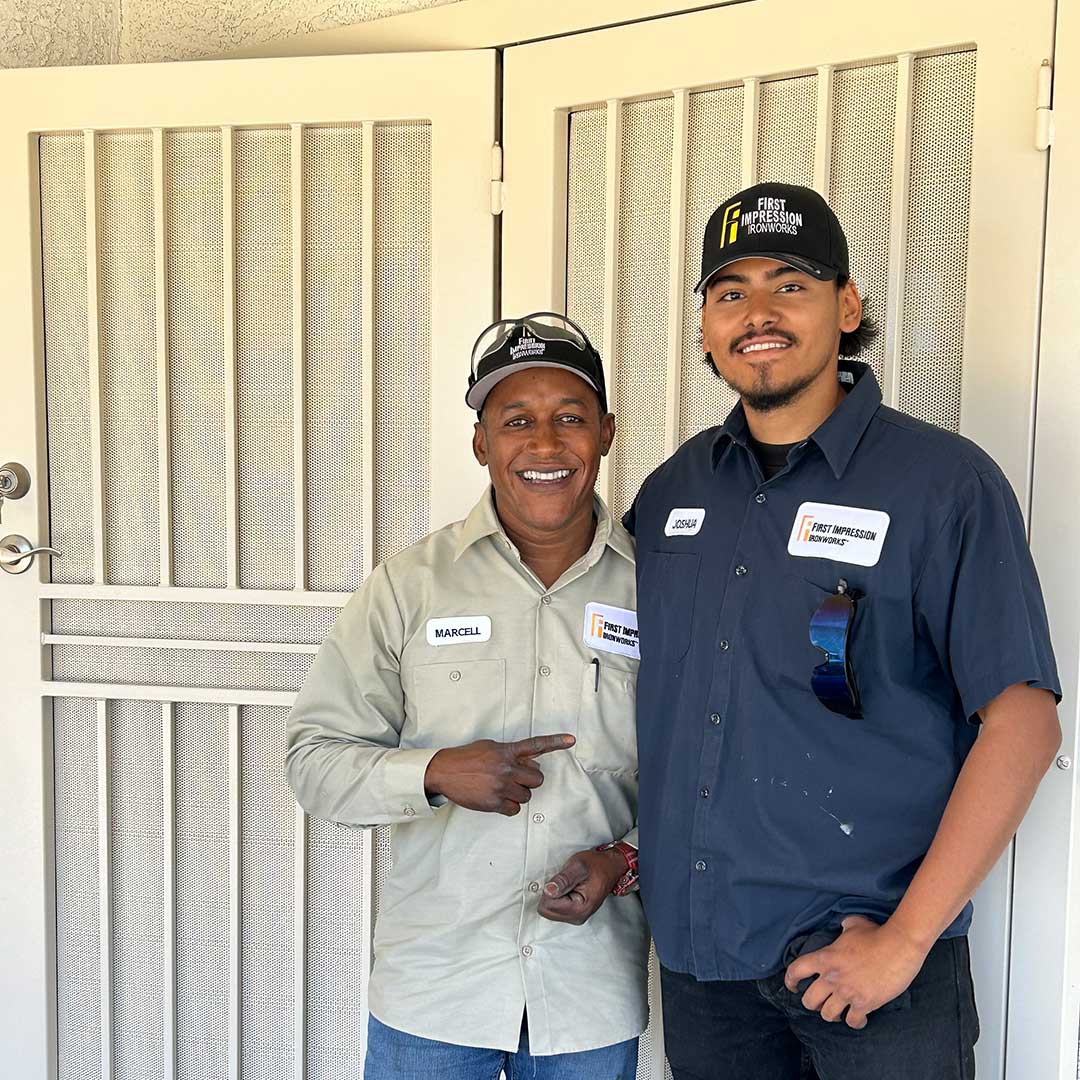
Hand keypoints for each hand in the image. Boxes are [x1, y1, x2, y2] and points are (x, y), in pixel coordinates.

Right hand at [423, 733, 574, 815]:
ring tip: (501, 788)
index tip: (571, 740)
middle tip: (516, 779)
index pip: (536, 745)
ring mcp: (500, 786)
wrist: (444, 771)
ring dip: (518, 793)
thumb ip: (512, 754)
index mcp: (506, 751)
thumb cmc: (467, 758)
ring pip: (526, 796)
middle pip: (537, 780)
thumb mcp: (491, 748)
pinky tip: (496, 798)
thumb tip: (533, 766)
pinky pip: (514, 809)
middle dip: (529, 780)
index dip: (556, 742)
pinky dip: (509, 806)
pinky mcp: (493, 802)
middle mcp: (506, 768)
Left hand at [537, 848, 626, 924]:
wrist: (609, 867)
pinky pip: (554, 909)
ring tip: (567, 884)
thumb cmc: (597, 865)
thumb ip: (563, 879)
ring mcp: (576, 917)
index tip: (562, 879)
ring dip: (554, 895)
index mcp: (579, 909)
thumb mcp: (579, 866)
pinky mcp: (573, 914)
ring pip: (549, 910)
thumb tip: (548, 891)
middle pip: (546, 910)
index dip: (550, 889)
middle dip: (550, 894)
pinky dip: (557, 897)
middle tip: (564, 881)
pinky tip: (567, 888)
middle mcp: (578, 917)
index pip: (548, 905)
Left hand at [783, 915, 928, 1028]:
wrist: (899, 946)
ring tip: (837, 1011)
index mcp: (825, 958)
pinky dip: (854, 1022)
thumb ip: (843, 927)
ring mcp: (848, 993)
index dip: (790, 980)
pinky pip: (852, 1022)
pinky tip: (857, 1018)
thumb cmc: (876, 933)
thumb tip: (842, 927)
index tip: (792, 986)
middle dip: (812, 1003)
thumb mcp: (853, 924)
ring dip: (831, 1014)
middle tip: (819, 1001)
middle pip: (809, 1000)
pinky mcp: (865, 1004)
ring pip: (828, 1014)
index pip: (796, 970)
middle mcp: (832, 978)